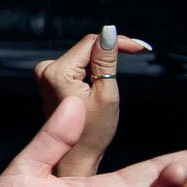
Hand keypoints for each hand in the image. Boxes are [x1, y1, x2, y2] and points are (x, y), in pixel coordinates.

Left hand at [33, 27, 148, 174]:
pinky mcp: (50, 80)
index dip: (117, 42)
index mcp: (57, 72)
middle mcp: (46, 70)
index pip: (91, 42)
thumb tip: (109, 32)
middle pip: (86, 48)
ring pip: (83, 56)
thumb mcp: (106, 93)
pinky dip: (93, 70)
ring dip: (103, 63)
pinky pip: (77, 66)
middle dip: (111, 52)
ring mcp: (45, 75)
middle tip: (139, 54)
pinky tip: (103, 83)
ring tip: (117, 79)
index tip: (141, 48)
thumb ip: (106, 61)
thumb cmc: (93, 131)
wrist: (74, 155)